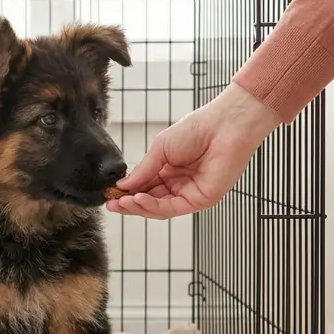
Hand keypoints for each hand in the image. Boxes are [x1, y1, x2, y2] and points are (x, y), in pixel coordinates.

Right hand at [105, 82, 282, 218]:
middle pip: (149, 202)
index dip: (127, 193)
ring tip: (122, 202)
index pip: (144, 188)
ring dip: (138, 207)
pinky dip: (153, 206)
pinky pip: (172, 208)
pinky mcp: (201, 200)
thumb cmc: (197, 129)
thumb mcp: (160, 148)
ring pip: (159, 209)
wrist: (224, 125)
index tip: (110, 194)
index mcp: (169, 171)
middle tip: (111, 204)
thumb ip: (143, 170)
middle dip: (129, 204)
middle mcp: (178, 185)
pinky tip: (139, 199)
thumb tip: (123, 185)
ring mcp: (190, 193)